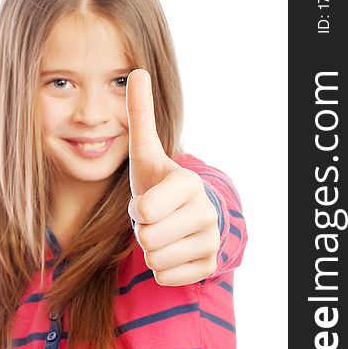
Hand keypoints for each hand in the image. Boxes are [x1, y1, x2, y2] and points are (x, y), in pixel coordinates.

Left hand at [126, 69, 220, 286]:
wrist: (186, 214)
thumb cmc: (160, 184)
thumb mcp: (146, 154)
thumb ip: (139, 116)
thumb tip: (137, 71)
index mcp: (188, 183)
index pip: (144, 211)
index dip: (136, 209)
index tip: (149, 200)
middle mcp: (205, 212)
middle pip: (146, 238)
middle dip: (141, 230)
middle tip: (154, 218)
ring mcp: (211, 241)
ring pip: (155, 260)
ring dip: (150, 249)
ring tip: (163, 231)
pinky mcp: (209, 264)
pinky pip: (166, 277)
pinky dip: (162, 267)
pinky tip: (172, 250)